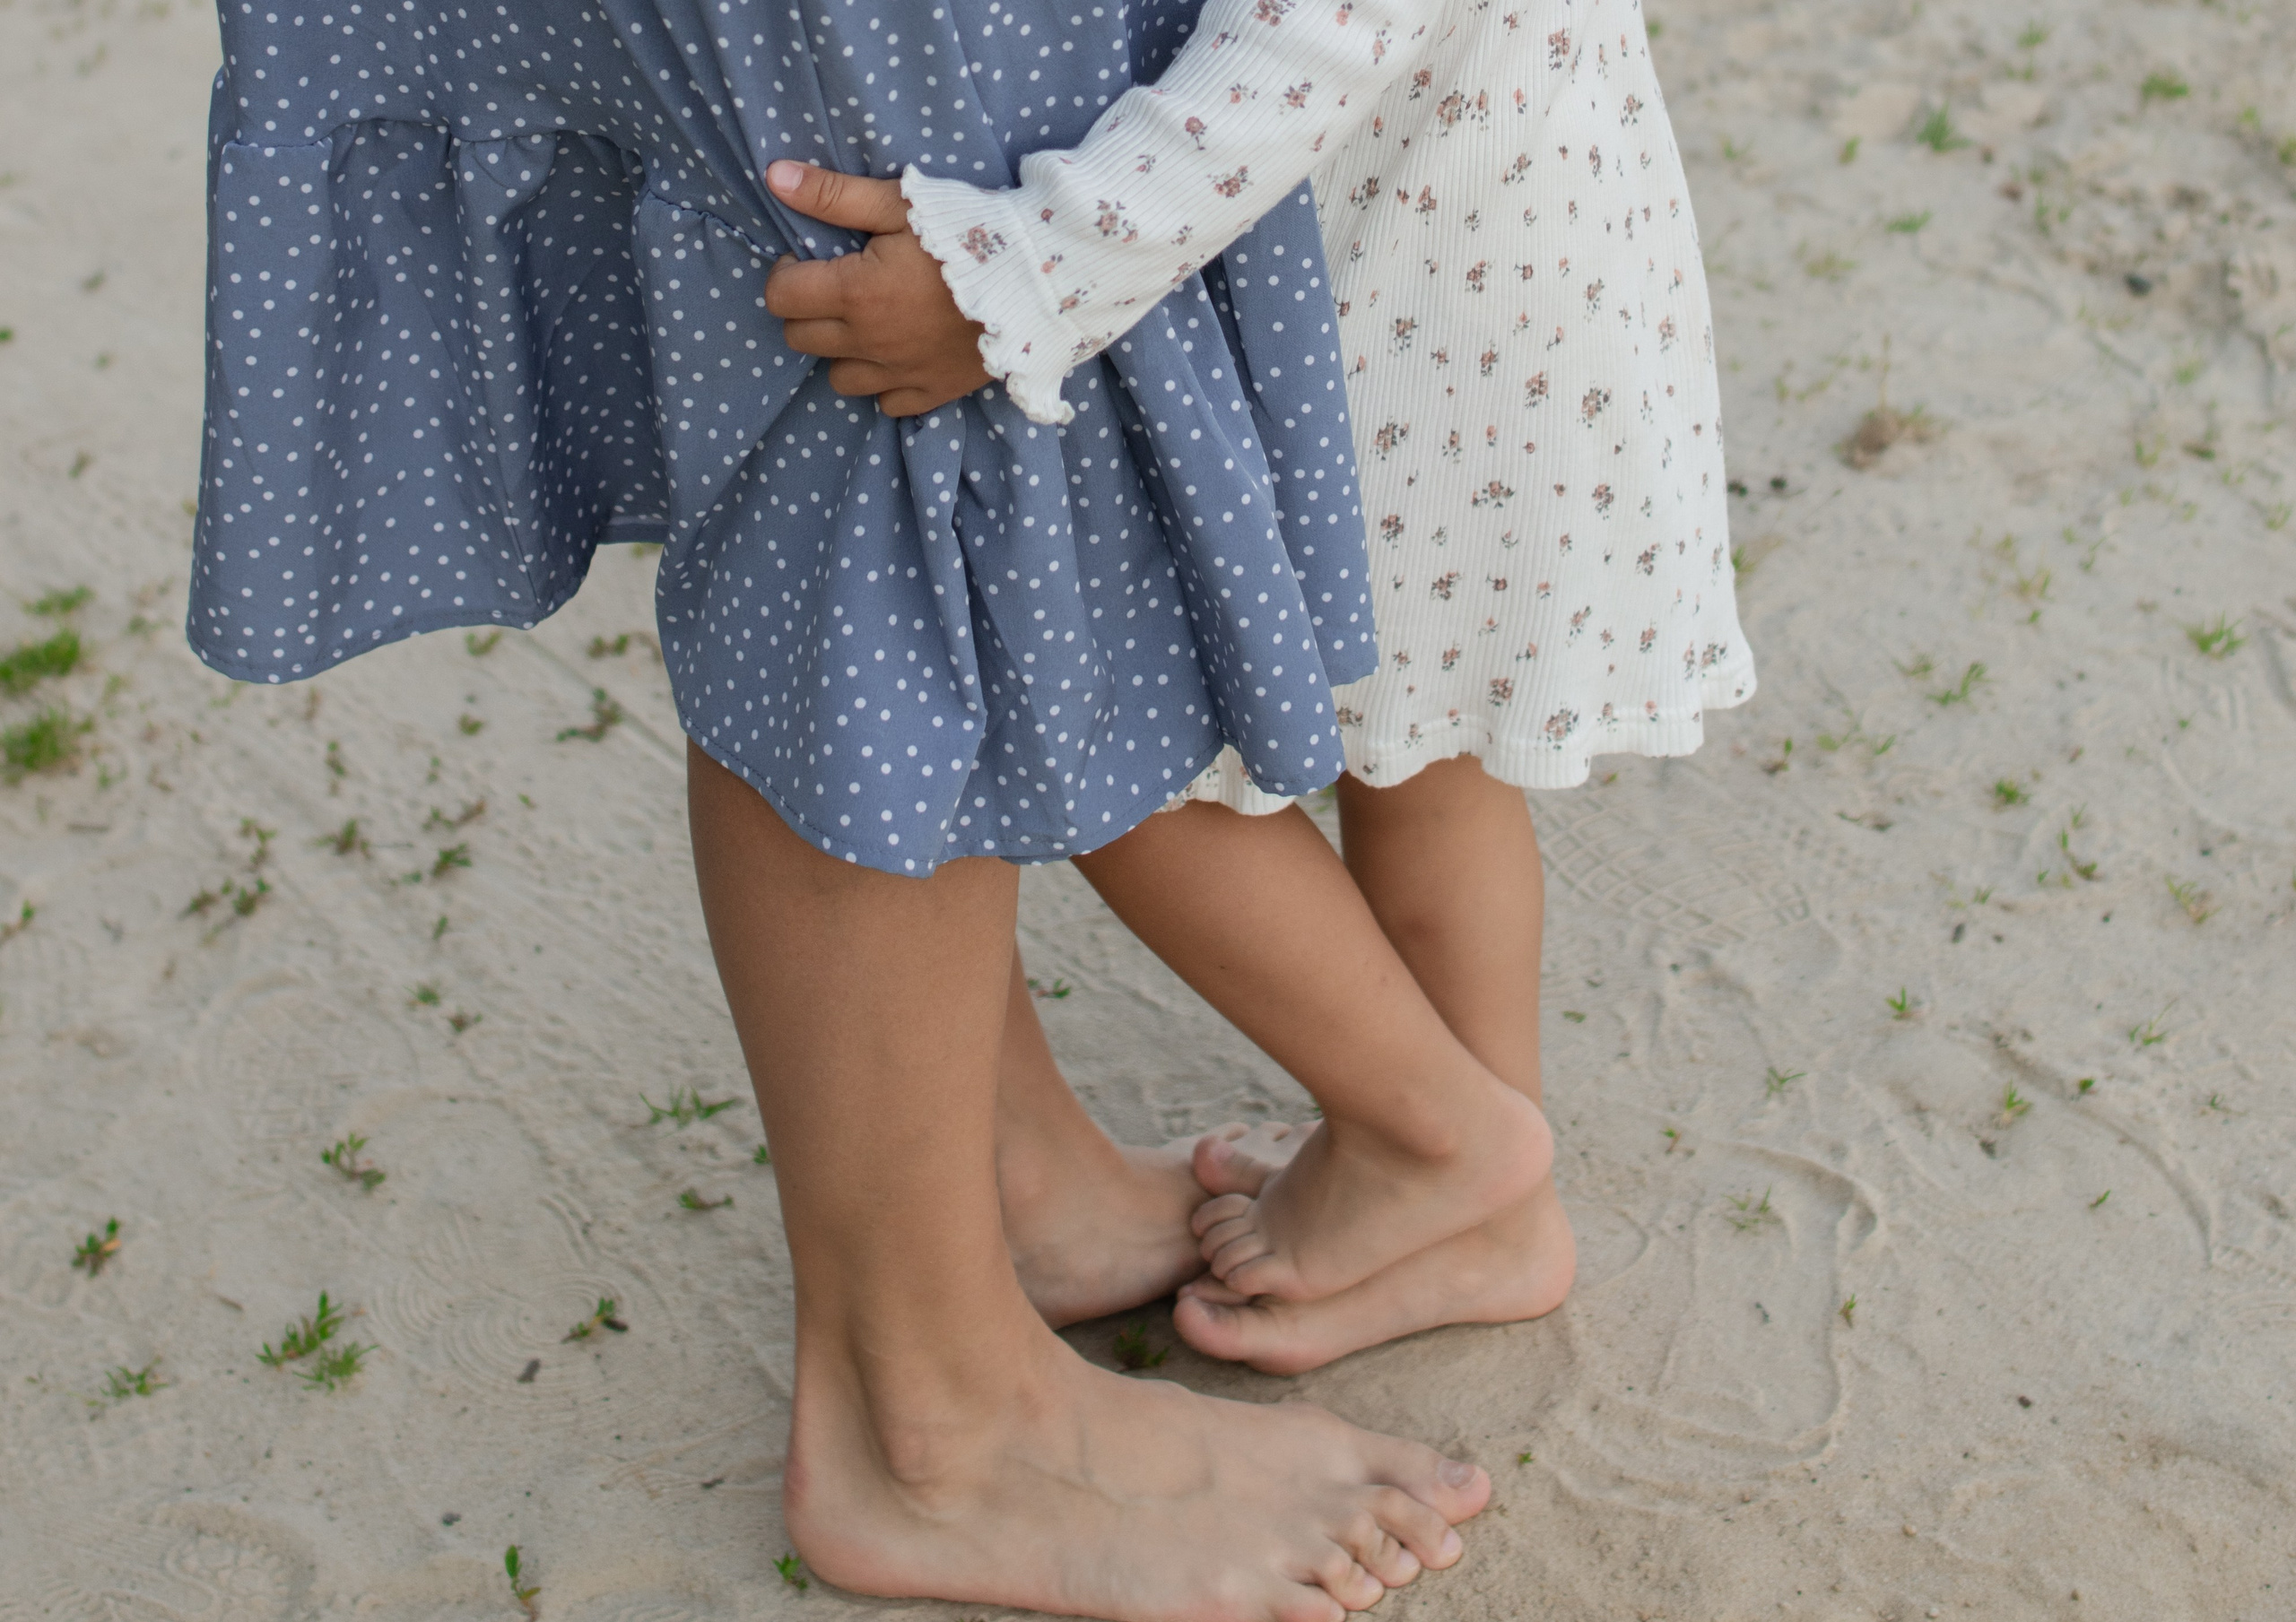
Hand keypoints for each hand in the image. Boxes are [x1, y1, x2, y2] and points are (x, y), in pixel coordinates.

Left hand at [763, 161, 992, 417]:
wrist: (1039, 279)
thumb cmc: (968, 233)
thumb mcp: (899, 203)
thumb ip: (833, 195)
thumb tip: (775, 177)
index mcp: (855, 293)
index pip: (781, 297)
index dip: (786, 274)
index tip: (811, 260)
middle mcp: (869, 342)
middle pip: (801, 339)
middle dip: (808, 310)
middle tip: (838, 286)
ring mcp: (901, 372)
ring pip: (838, 377)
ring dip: (841, 351)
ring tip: (867, 323)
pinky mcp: (933, 391)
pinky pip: (886, 403)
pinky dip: (883, 383)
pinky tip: (898, 355)